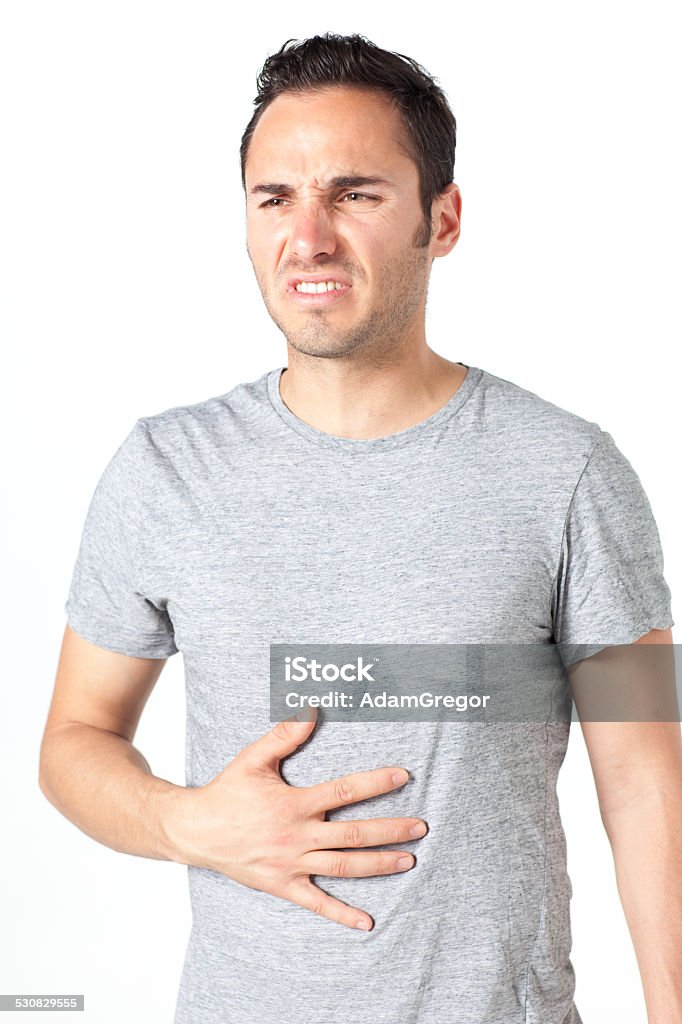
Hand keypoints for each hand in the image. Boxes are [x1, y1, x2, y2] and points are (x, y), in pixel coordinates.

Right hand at [169, 707, 427, 930]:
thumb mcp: (253, 758)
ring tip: (409, 861)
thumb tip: (311, 710)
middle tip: (421, 828)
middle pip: (354, 835)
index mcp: (294, 804)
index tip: (403, 777)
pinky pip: (317, 904)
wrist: (196, 830)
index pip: (344, 792)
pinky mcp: (283, 886)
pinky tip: (367, 922)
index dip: (375, 783)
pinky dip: (342, 915)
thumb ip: (284, 735)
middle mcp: (297, 836)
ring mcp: (292, 865)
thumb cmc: (227, 791)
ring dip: (379, 864)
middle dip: (391, 830)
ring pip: (344, 868)